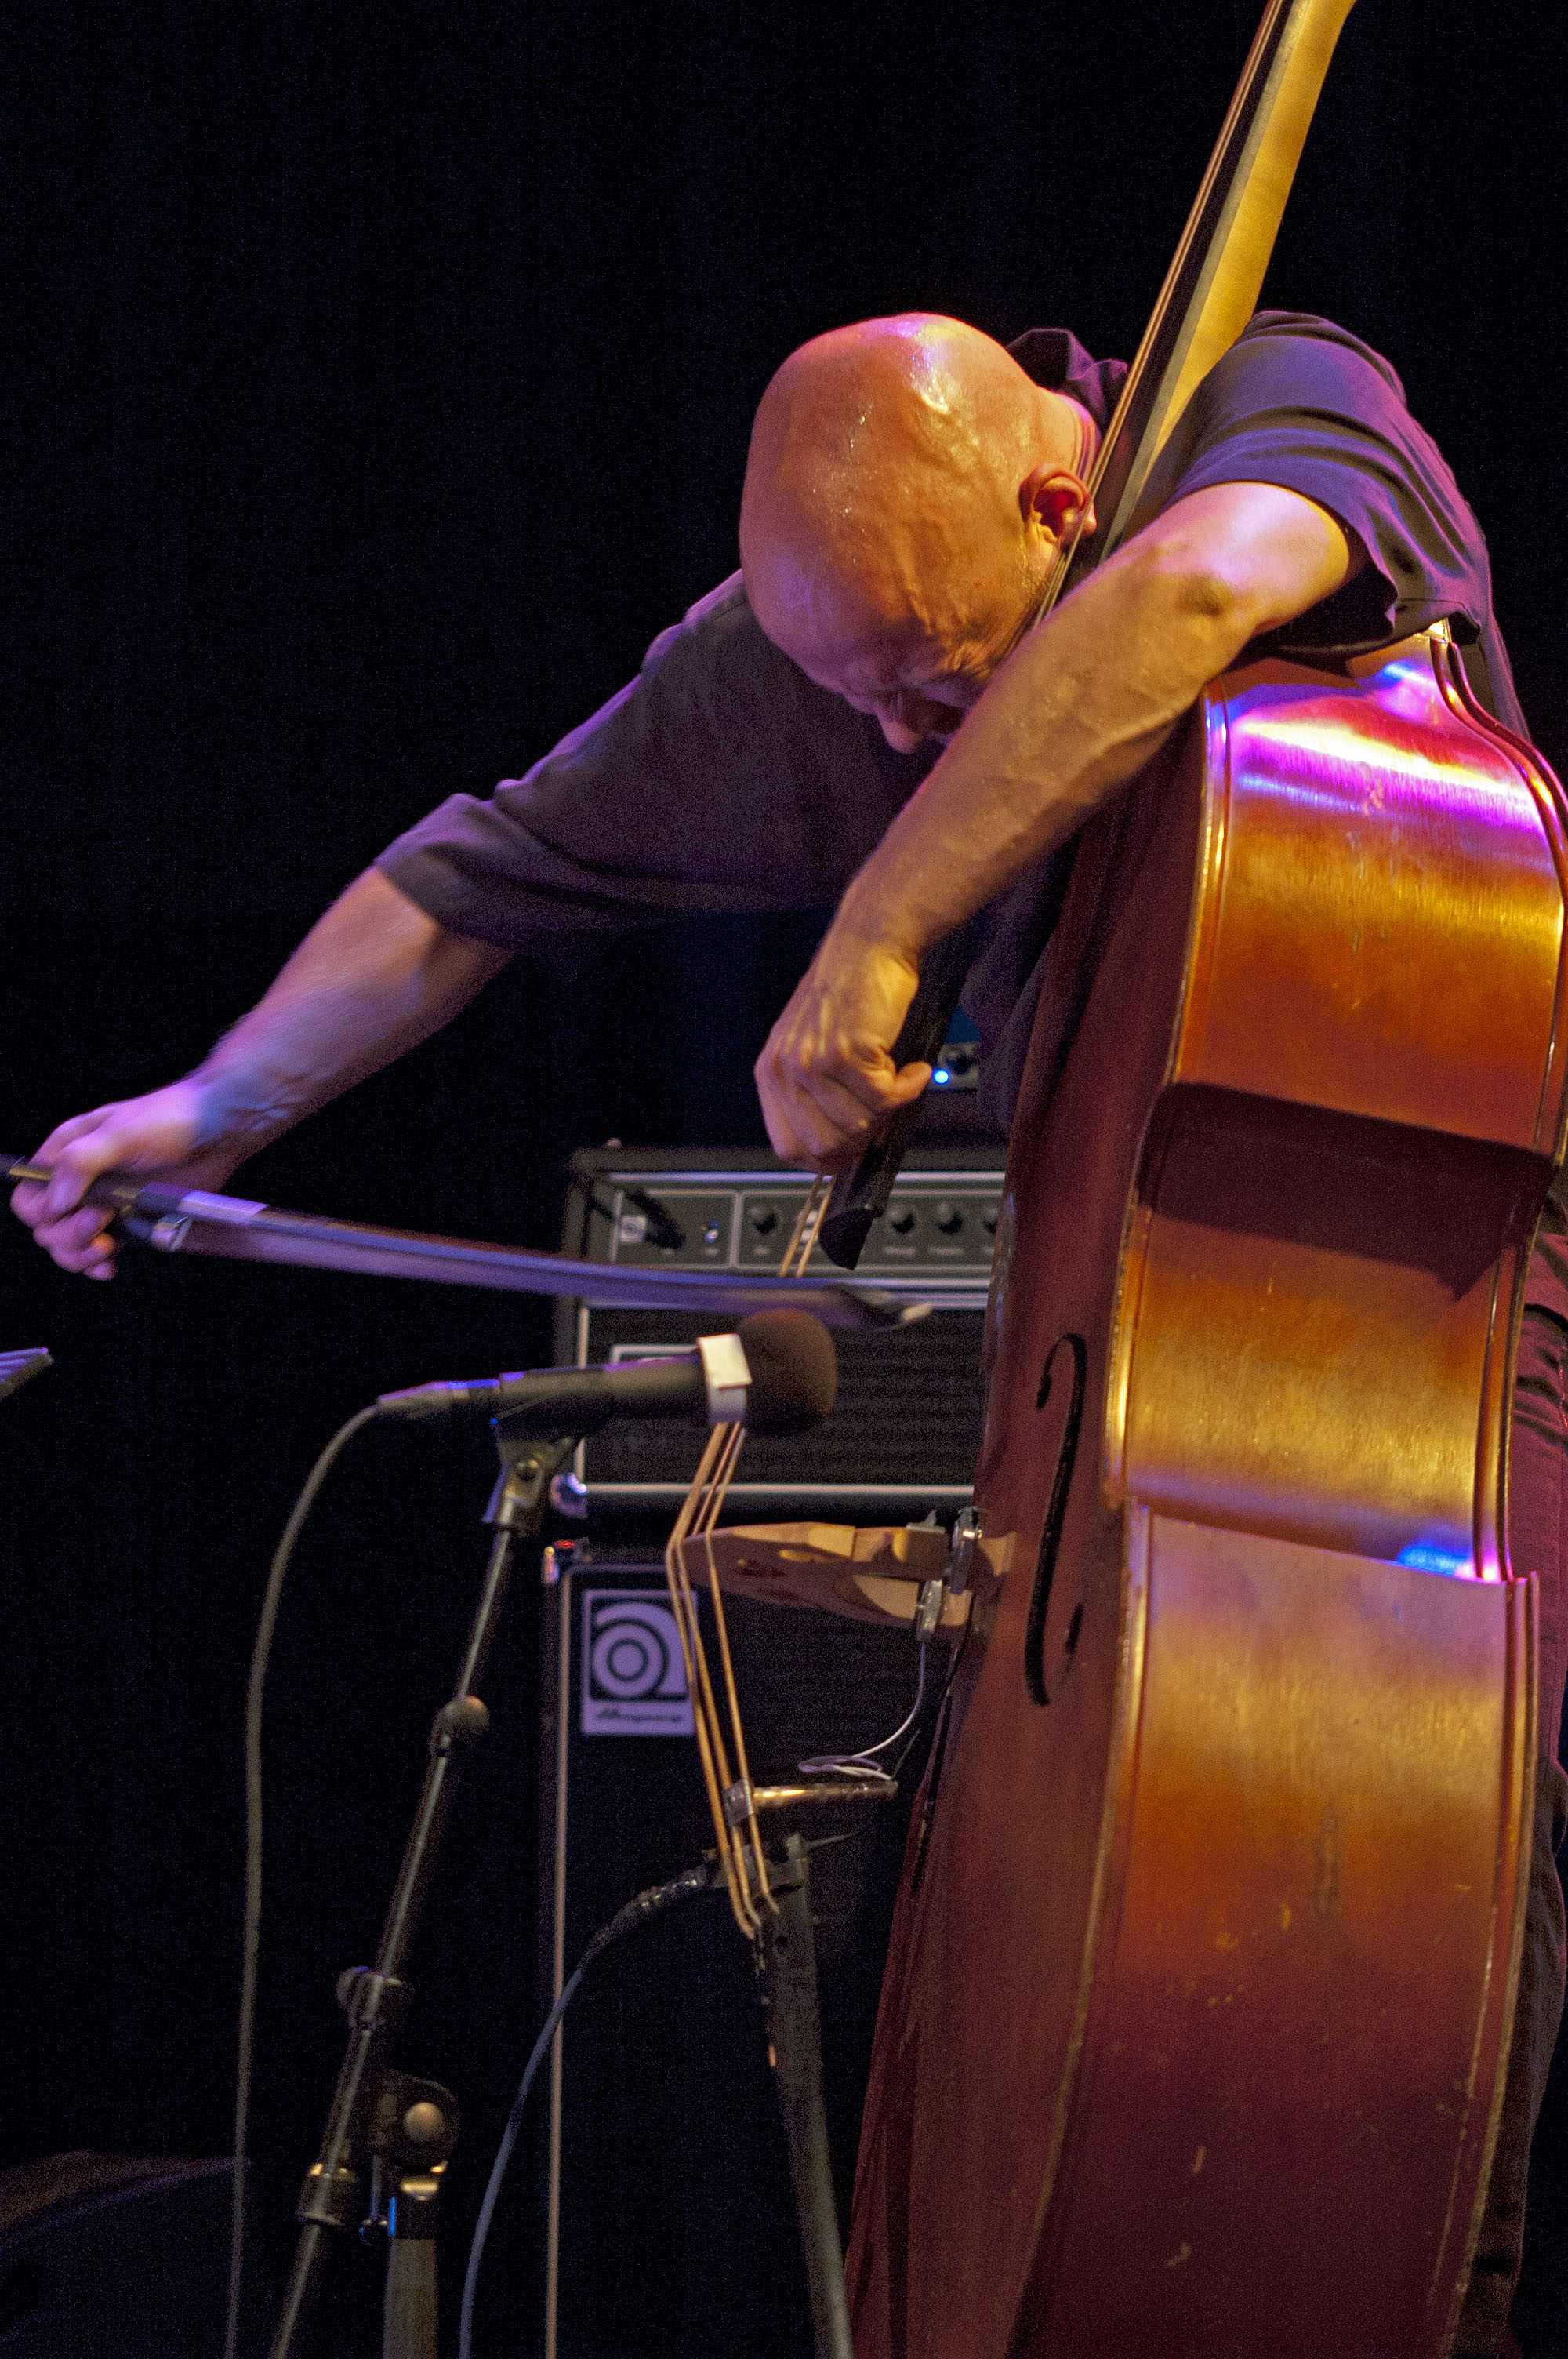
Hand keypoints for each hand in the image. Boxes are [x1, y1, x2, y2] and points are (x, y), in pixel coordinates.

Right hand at [12, 1081, 244, 1277]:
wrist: (219, 1128)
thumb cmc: (170, 1118)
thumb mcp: (122, 1132)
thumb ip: (81, 1163)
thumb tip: (55, 1204)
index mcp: (66, 1153)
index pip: (29, 1196)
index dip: (42, 1213)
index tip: (73, 1211)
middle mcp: (79, 1181)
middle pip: (46, 1227)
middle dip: (66, 1234)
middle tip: (102, 1222)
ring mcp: (104, 1203)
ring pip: (69, 1245)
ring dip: (80, 1255)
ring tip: (107, 1247)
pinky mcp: (130, 1220)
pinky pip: (101, 1251)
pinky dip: (99, 1263)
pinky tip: (110, 1266)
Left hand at [754, 930, 931, 1168]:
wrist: (869, 945)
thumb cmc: (849, 992)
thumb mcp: (813, 1045)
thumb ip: (817, 1094)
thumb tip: (846, 1146)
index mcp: (771, 1072)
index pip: (788, 1147)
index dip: (824, 1158)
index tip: (850, 1153)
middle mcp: (785, 1069)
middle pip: (825, 1147)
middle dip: (862, 1140)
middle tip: (884, 1114)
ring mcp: (814, 1062)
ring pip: (858, 1127)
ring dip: (889, 1109)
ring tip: (897, 1077)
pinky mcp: (848, 1053)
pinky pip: (887, 1099)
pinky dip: (909, 1088)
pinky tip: (912, 1068)